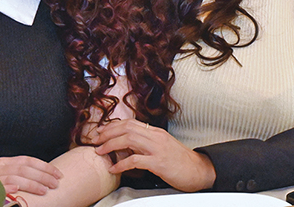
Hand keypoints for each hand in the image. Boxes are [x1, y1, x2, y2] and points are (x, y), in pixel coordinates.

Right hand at [0, 155, 62, 198]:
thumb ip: (10, 174)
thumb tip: (30, 179)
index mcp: (2, 162)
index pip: (28, 160)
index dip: (44, 166)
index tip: (57, 174)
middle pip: (25, 168)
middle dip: (43, 175)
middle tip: (56, 183)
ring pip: (15, 176)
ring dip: (32, 183)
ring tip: (45, 190)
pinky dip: (8, 186)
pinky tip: (18, 189)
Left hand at [94, 118, 215, 191]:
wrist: (198, 170)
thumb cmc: (180, 161)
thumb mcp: (162, 147)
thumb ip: (146, 144)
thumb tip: (128, 147)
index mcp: (156, 132)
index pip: (131, 122)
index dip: (113, 126)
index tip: (101, 132)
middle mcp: (156, 137)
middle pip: (127, 128)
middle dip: (108, 133)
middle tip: (95, 140)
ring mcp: (157, 149)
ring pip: (129, 139)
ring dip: (111, 144)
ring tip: (100, 151)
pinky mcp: (158, 163)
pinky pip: (135, 160)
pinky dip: (121, 163)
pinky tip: (114, 168)